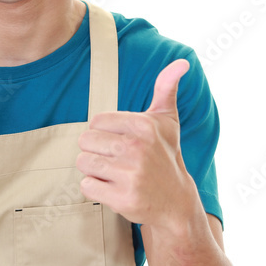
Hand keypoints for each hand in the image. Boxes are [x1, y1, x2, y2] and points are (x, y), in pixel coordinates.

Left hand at [76, 59, 197, 226]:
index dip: (104, 133)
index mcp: (144, 125)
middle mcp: (137, 148)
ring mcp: (130, 175)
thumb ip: (166, 88)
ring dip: (94, 170)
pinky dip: (95, 188)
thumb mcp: (168, 121)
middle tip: (116, 160)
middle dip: (96, 151)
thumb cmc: (165, 155)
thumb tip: (182, 62)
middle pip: (85, 141)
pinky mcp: (123, 198)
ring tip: (114, 173)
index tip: (121, 142)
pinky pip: (86, 185)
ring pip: (83, 163)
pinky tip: (114, 188)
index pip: (96, 121)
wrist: (176, 202)